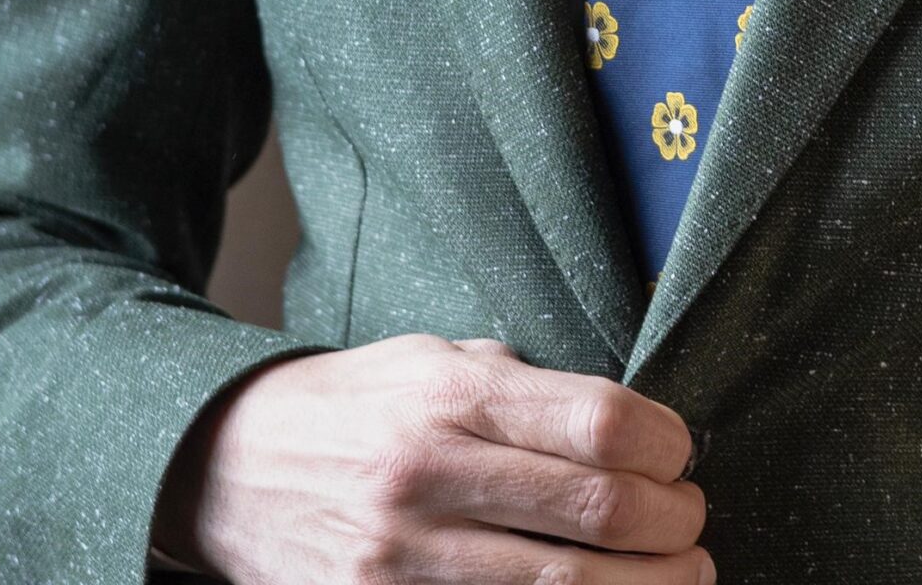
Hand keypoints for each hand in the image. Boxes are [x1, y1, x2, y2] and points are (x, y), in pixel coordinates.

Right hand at [152, 335, 712, 581]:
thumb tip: (631, 427)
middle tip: (694, 524)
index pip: (598, 420)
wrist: (227, 467)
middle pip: (596, 511)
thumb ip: (524, 387)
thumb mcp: (434, 358)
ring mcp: (402, 559)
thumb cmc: (355, 405)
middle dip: (673, 524)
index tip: (683, 452)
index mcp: (452, 394)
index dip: (666, 443)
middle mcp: (429, 474)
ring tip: (682, 577)